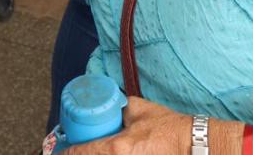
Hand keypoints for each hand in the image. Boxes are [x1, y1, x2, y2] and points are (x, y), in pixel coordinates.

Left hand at [72, 97, 190, 153]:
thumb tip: (105, 104)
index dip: (66, 153)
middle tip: (72, 152)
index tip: (61, 151)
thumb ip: (117, 106)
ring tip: (88, 151)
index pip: (80, 153)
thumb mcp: (137, 109)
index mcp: (116, 148)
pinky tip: (107, 153)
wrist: (191, 144)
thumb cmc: (167, 128)